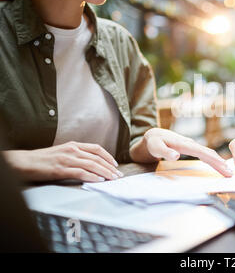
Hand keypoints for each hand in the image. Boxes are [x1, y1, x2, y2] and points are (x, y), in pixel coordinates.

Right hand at [3, 142, 122, 182]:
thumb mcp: (62, 152)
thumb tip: (90, 163)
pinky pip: (80, 173)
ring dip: (105, 172)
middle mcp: (72, 150)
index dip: (108, 156)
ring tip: (113, 179)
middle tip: (118, 175)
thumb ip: (76, 155)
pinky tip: (99, 180)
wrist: (24, 162)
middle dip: (110, 167)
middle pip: (97, 158)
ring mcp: (67, 159)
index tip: (115, 164)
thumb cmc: (43, 159)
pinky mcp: (61, 169)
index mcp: (74, 145)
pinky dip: (92, 176)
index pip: (96, 149)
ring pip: (92, 165)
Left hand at [141, 128, 231, 176]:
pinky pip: (205, 154)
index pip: (202, 153)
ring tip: (228, 171)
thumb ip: (165, 152)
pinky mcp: (192, 148)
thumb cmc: (154, 142)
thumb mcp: (156, 147)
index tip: (223, 167)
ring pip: (208, 153)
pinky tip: (218, 165)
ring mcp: (192, 146)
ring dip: (218, 162)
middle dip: (220, 163)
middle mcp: (190, 144)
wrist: (154, 136)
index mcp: (184, 144)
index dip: (213, 160)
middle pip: (209, 153)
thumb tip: (176, 156)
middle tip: (230, 173)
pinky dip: (213, 160)